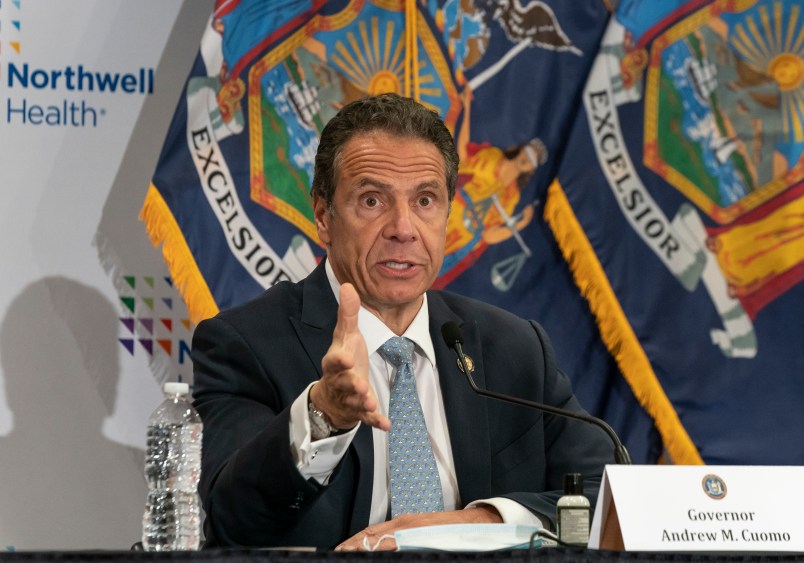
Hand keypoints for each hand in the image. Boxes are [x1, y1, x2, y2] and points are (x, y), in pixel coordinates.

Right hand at [311, 283, 390, 431]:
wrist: (332, 393)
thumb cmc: (343, 359)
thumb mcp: (345, 335)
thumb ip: (348, 313)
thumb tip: (348, 284)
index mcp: (336, 362)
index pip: (334, 361)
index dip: (340, 361)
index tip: (347, 359)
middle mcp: (340, 381)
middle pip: (344, 383)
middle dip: (351, 385)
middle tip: (360, 386)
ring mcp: (349, 398)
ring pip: (354, 402)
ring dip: (362, 403)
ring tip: (371, 402)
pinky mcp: (359, 411)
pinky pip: (366, 418)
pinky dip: (375, 421)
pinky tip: (386, 424)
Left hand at [336, 506, 501, 550]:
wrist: (474, 525)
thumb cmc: (449, 528)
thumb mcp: (420, 530)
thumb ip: (402, 537)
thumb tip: (383, 546)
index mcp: (403, 522)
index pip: (370, 532)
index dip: (352, 541)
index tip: (339, 549)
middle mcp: (404, 526)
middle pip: (370, 538)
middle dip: (352, 547)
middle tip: (337, 554)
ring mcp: (411, 534)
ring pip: (380, 543)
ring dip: (363, 549)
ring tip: (348, 555)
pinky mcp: (419, 540)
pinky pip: (396, 548)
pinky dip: (382, 552)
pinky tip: (373, 556)